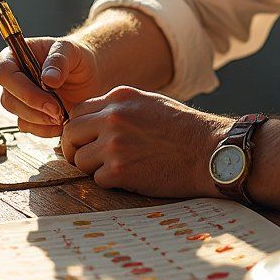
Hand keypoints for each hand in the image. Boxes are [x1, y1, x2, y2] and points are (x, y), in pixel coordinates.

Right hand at [0, 36, 101, 136]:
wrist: (90, 75)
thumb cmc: (77, 57)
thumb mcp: (71, 50)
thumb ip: (58, 60)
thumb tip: (47, 79)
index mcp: (15, 56)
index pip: (4, 73)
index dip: (22, 88)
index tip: (49, 96)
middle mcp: (13, 79)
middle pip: (8, 100)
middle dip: (35, 109)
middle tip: (59, 111)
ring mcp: (19, 100)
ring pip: (19, 116)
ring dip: (41, 121)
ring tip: (63, 115)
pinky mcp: (29, 116)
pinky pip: (29, 128)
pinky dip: (46, 129)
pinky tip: (62, 122)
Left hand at [60, 86, 229, 197]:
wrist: (209, 151)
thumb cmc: (184, 130)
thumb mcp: (150, 103)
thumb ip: (120, 108)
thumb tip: (92, 122)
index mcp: (119, 97)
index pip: (77, 111)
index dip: (78, 128)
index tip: (84, 140)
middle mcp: (113, 117)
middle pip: (70, 134)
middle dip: (74, 148)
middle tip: (85, 158)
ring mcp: (114, 144)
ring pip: (79, 159)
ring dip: (92, 168)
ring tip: (115, 169)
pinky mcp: (119, 170)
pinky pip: (96, 179)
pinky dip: (109, 182)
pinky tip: (129, 178)